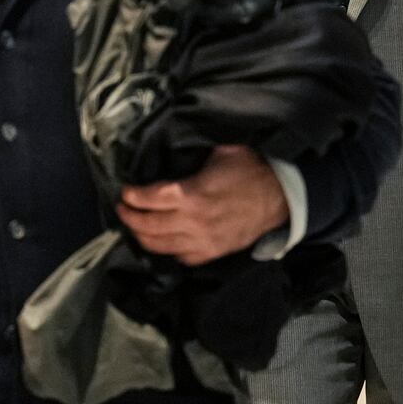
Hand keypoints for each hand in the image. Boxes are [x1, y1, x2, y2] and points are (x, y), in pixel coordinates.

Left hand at [117, 145, 288, 265]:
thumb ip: (193, 153)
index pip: (150, 199)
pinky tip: (160, 241)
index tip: (125, 192)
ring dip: (141, 236)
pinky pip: (180, 257)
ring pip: (160, 246)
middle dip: (130, 217)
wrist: (280, 197)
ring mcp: (202, 241)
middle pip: (148, 226)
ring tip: (134, 225)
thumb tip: (173, 145)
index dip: (133, 196)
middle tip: (122, 209)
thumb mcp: (221, 151)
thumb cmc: (251, 169)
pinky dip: (165, 250)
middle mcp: (193, 222)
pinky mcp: (212, 253)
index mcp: (192, 194)